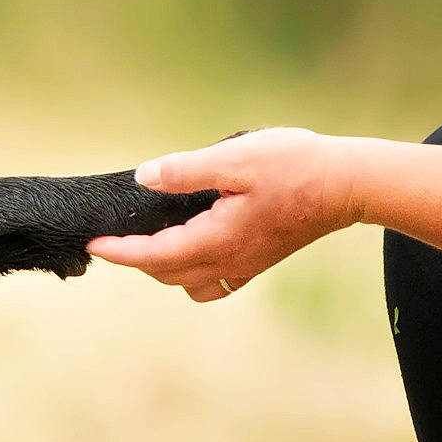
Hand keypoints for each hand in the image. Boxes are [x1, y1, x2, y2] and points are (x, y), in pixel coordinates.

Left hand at [86, 127, 355, 300]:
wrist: (348, 184)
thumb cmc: (294, 166)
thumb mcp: (234, 159)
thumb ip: (185, 171)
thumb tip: (144, 177)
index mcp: (218, 239)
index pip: (155, 256)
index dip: (120, 251)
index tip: (92, 244)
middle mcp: (230, 261)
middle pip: (168, 273)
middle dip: (136, 258)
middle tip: (111, 237)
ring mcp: (247, 264)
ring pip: (190, 282)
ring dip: (163, 267)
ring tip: (146, 242)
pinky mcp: (260, 259)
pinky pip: (216, 280)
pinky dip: (192, 270)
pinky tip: (191, 244)